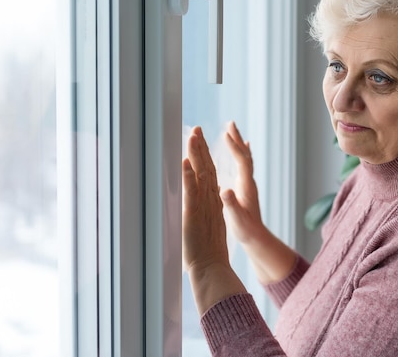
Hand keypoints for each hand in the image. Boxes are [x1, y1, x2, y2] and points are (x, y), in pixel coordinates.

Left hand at [182, 126, 229, 273]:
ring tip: (193, 136)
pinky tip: (184, 163)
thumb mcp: (206, 225)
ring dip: (196, 155)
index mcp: (213, 202)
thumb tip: (207, 197)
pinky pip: (190, 193)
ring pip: (200, 175)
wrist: (212, 268)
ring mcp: (202, 206)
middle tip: (197, 129)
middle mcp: (210, 201)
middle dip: (201, 148)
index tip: (200, 140)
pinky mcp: (192, 215)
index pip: (209, 173)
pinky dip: (187, 177)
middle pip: (207, 168)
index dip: (205, 155)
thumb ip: (206, 209)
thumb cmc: (207, 253)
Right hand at [220, 121, 265, 244]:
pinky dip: (242, 152)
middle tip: (230, 123)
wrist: (257, 238)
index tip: (225, 134)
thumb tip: (225, 191)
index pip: (241, 162)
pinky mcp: (246, 186)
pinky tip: (243, 147)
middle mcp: (249, 182)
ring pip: (244, 158)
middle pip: (244, 155)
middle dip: (236, 139)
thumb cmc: (246, 230)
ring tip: (232, 129)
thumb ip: (231, 205)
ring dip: (238, 143)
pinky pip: (244, 164)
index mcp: (246, 187)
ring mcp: (249, 183)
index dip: (233, 148)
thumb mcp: (237, 219)